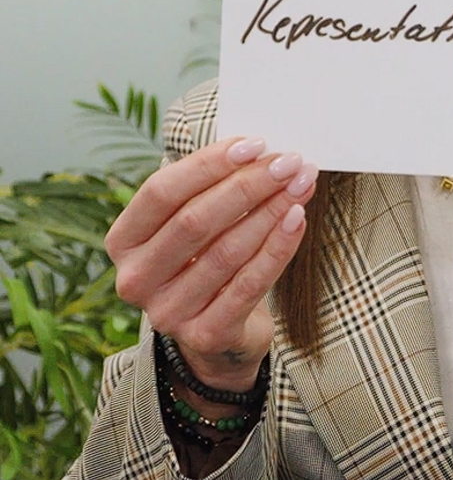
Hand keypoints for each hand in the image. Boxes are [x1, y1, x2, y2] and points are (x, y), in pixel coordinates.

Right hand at [106, 137, 317, 390]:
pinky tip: (297, 221)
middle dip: (249, 185)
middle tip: (289, 163)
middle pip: (195, 220)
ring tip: (301, 186)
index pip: (162, 191)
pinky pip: (249, 284)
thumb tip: (258, 151)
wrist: (219, 334)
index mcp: (123, 241)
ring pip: (226, 251)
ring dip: (270, 212)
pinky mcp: (205, 335)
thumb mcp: (193, 226)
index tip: (255, 144)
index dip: (209, 164)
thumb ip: (209, 189)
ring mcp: (167, 312)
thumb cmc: (206, 261)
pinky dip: (278, 248)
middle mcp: (136, 279)